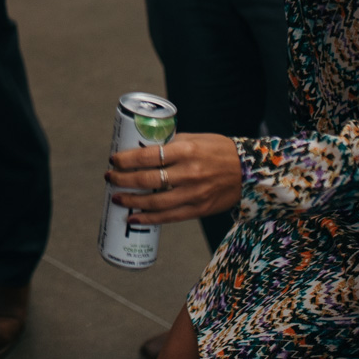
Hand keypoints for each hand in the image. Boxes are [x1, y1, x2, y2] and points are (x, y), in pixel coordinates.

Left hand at [108, 133, 242, 223]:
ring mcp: (194, 193)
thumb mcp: (194, 139)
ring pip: (156, 201)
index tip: (113, 160)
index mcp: (186, 150)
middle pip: (148, 179)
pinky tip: (134, 218)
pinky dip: (149, 219)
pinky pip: (170, 217)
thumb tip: (141, 149)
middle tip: (109, 178)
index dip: (126, 159)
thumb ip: (170, 145)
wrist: (249, 171)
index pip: (148, 155)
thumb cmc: (218, 150)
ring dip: (132, 201)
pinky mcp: (199, 209)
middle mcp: (189, 172)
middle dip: (123, 179)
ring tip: (116, 198)